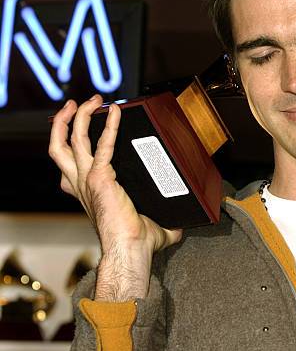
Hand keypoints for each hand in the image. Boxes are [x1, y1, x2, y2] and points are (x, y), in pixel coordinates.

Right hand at [48, 95, 182, 298]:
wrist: (130, 250)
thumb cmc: (137, 243)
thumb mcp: (152, 228)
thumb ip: (165, 225)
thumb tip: (181, 227)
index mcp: (90, 193)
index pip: (69, 169)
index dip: (70, 149)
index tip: (79, 134)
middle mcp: (82, 185)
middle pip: (60, 147)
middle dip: (65, 123)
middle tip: (75, 105)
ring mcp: (88, 180)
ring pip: (72, 140)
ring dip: (81, 116)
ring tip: (92, 100)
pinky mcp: (100, 176)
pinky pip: (102, 144)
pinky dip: (110, 125)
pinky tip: (118, 112)